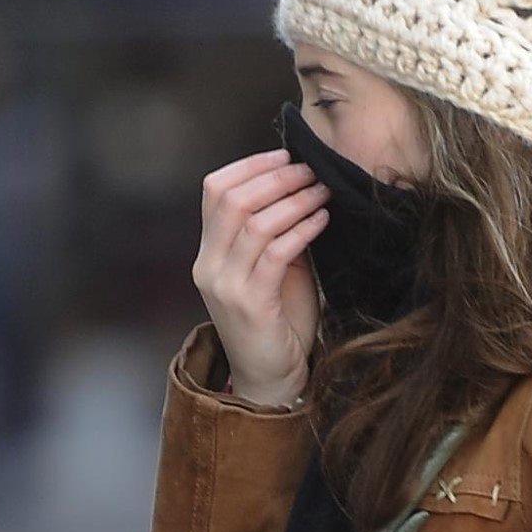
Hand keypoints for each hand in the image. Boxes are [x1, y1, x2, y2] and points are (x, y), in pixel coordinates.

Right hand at [191, 148, 330, 406]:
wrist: (271, 378)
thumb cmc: (279, 318)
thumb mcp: (271, 267)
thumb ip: (274, 230)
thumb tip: (300, 181)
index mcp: (208, 252)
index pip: (214, 189)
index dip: (250, 165)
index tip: (286, 154)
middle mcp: (208, 266)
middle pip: (232, 200)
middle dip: (276, 177)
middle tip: (310, 169)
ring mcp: (225, 286)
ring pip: (255, 223)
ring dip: (294, 200)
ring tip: (322, 190)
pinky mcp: (250, 304)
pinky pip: (275, 254)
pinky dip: (301, 230)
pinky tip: (322, 220)